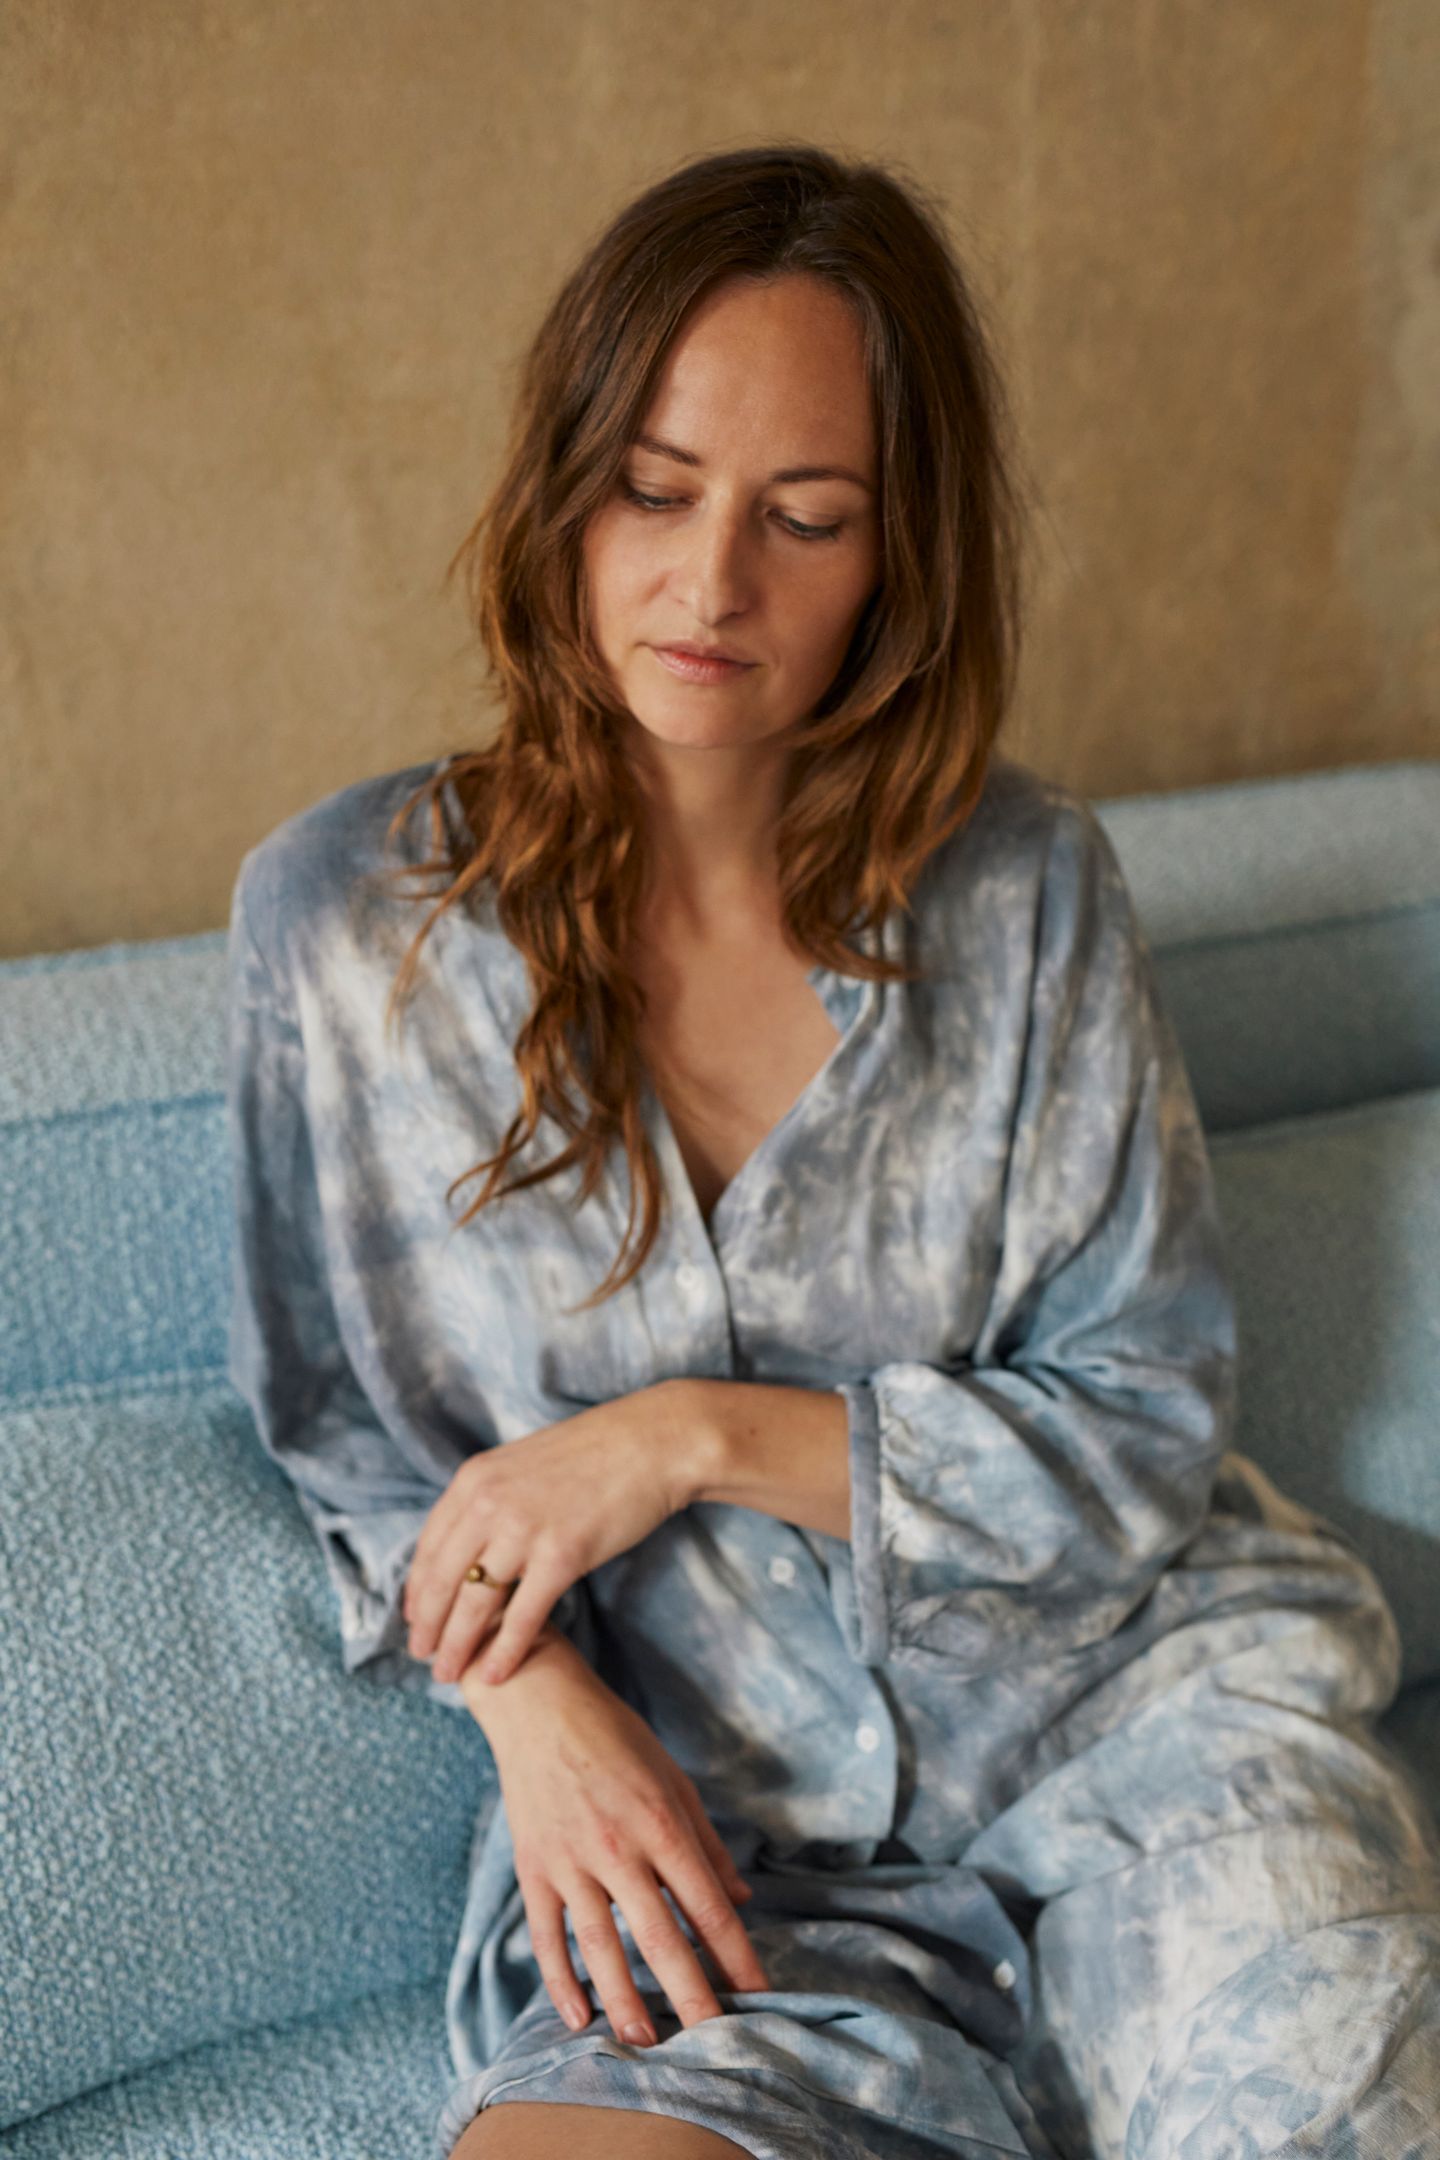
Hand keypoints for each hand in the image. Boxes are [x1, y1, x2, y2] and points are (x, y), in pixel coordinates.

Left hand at [404, 1378, 709, 1688]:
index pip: (429, 1546)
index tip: (414, 1619)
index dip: (417, 1590)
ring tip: (448, 1674)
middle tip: (421, 1657)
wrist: (651, 1442)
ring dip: (456, 1646)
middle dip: (428, 1626)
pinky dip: (505, 1650)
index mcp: (474, 1479)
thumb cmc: (594, 1454)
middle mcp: (488, 1503)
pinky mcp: (562, 1555)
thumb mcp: (522, 1465)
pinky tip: (495, 1675)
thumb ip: (491, 1499)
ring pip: (475, 1603)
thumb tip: (471, 1541)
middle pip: (442, 1580)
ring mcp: (524, 1530)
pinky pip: (523, 1615)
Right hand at [464, 1636, 769, 2044]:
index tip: (759, 1996)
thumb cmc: (616, 1737)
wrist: (539, 1704)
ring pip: (601, 1949)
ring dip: (625, 2002)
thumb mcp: (674, 1779)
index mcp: (662, 1823)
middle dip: (692, 1998)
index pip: (708, 1907)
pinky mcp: (533, 1868)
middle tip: (713, 2046)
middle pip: (661, 1939)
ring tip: (646, 2044)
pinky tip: (577, 2018)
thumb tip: (742, 1899)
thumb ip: (708, 1844)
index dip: (737, 1957)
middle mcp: (618, 1847)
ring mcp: (571, 1861)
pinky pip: (547, 1936)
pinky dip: (559, 1980)